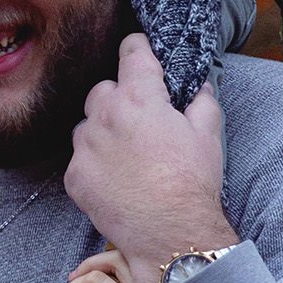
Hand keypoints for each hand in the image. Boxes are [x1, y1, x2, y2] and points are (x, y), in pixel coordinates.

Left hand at [65, 34, 233, 282]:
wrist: (170, 234)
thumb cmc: (192, 183)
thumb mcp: (208, 135)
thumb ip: (201, 100)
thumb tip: (198, 86)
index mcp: (139, 98)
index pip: (131, 52)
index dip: (138, 47)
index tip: (139, 49)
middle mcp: (105, 116)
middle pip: (103, 89)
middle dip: (120, 97)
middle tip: (141, 119)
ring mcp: (85, 147)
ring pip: (88, 124)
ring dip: (103, 130)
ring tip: (128, 154)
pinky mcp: (75, 177)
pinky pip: (80, 158)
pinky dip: (95, 162)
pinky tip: (117, 178)